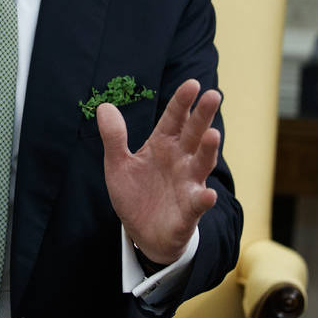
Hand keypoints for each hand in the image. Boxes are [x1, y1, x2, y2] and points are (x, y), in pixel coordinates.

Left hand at [97, 79, 220, 264]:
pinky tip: (208, 194)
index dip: (182, 102)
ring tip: (212, 135)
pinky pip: (197, 204)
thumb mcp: (118, 164)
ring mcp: (187, 184)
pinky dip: (203, 199)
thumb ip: (114, 137)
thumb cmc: (135, 194)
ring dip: (208, 150)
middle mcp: (180, 160)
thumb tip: (104, 106)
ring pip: (201, 163)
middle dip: (203, 115)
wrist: (142, 233)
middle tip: (213, 95)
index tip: (191, 84)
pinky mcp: (188, 211)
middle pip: (194, 133)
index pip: (174, 118)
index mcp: (163, 144)